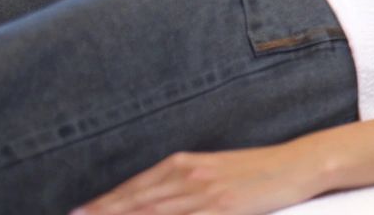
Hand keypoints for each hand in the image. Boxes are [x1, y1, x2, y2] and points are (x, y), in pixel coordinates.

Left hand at [71, 144, 327, 214]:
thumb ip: (182, 183)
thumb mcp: (214, 169)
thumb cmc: (256, 169)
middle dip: (103, 214)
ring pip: (153, 214)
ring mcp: (205, 195)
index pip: (134, 188)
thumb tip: (151, 199)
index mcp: (184, 163)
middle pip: (136, 203)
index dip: (103, 204)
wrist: (296, 164)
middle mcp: (188, 177)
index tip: (77, 213)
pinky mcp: (223, 210)